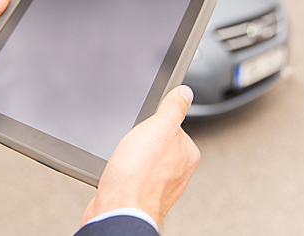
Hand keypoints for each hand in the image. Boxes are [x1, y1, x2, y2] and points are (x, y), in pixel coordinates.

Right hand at [80, 86, 199, 226]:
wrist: (116, 211)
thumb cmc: (138, 177)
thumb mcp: (159, 128)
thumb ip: (173, 108)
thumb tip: (184, 93)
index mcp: (186, 153)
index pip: (172, 124)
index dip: (153, 121)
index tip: (144, 125)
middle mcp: (177, 171)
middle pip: (154, 140)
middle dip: (139, 139)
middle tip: (131, 145)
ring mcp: (158, 184)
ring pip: (140, 158)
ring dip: (129, 156)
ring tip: (124, 160)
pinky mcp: (139, 193)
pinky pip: (130, 172)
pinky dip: (122, 169)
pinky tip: (118, 171)